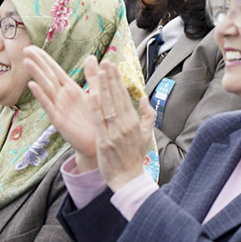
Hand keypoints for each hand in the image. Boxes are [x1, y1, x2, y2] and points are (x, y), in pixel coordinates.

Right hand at [24, 46, 96, 168]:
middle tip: (24, 49)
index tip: (32, 47)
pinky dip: (41, 95)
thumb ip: (92, 75)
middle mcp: (62, 97)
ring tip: (26, 62)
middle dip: (37, 62)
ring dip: (36, 74)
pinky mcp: (59, 120)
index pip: (54, 70)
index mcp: (70, 89)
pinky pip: (48, 105)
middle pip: (47, 76)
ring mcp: (59, 108)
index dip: (43, 58)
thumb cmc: (96, 119)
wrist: (98, 143)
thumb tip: (91, 57)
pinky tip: (32, 85)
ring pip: (46, 87)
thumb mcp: (96, 93)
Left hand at [91, 59, 154, 191]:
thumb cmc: (134, 157)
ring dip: (103, 88)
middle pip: (117, 98)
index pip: (125, 97)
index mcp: (134, 123)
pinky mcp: (105, 142)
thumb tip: (144, 97)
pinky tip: (92, 95)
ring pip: (108, 107)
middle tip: (106, 62)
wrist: (128, 179)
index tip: (112, 66)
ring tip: (99, 72)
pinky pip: (100, 123)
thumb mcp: (146, 135)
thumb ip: (148, 115)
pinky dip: (96, 108)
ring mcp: (115, 133)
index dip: (118, 81)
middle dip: (111, 79)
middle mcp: (125, 126)